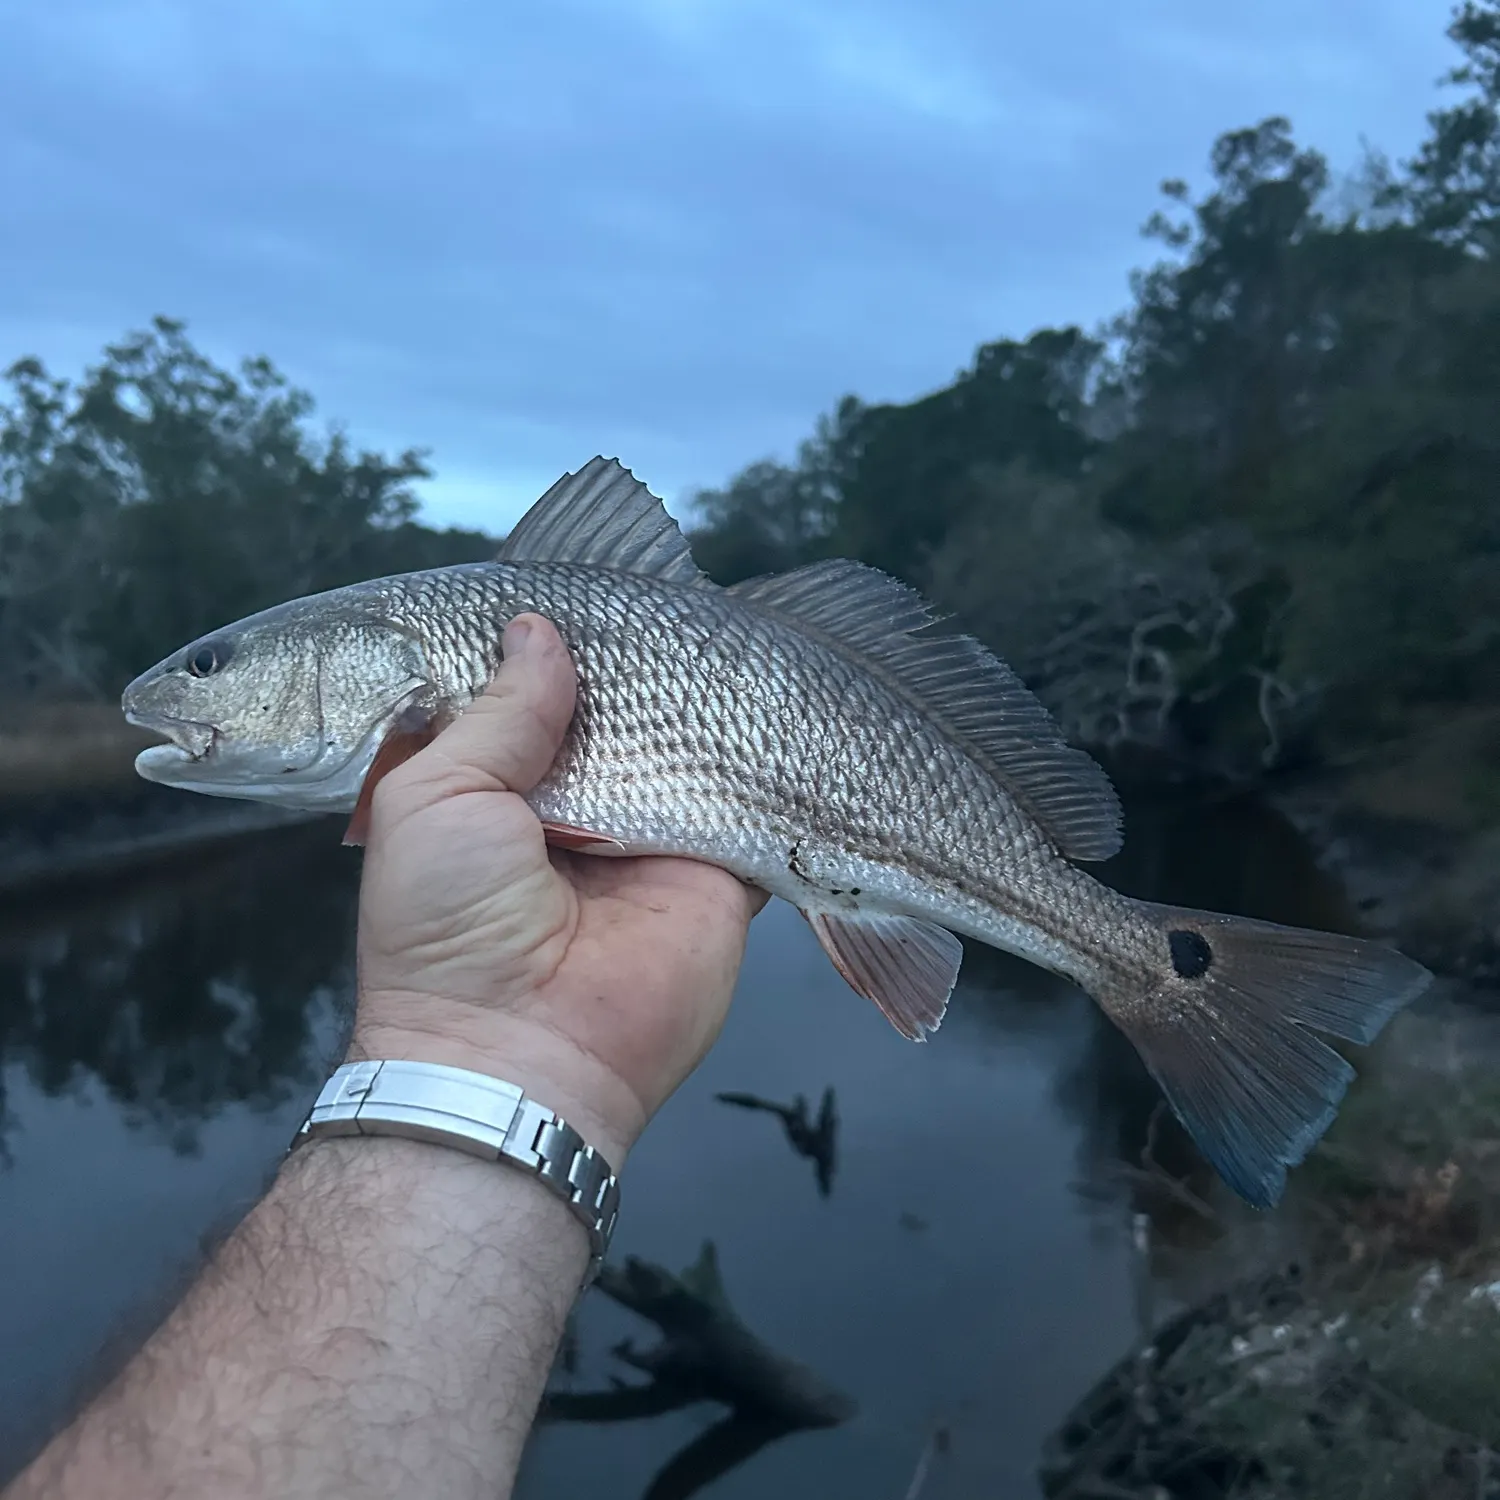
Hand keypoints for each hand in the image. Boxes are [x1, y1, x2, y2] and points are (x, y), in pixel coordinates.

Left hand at [351, 613, 766, 1166]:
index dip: (558, 642)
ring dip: (702, 699)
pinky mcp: (720, 865)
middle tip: (666, 593)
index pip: (535, 692)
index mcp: (498, 784)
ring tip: (718, 628)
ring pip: (689, 741)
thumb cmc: (447, 931)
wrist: (521, 1059)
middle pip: (621, 709)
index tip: (588, 583)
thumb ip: (497, 710)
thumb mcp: (435, 796)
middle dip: (639, 663)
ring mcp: (653, 832)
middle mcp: (580, 801)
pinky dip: (766, 759)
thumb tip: (539, 629)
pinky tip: (773, 698)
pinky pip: (753, 799)